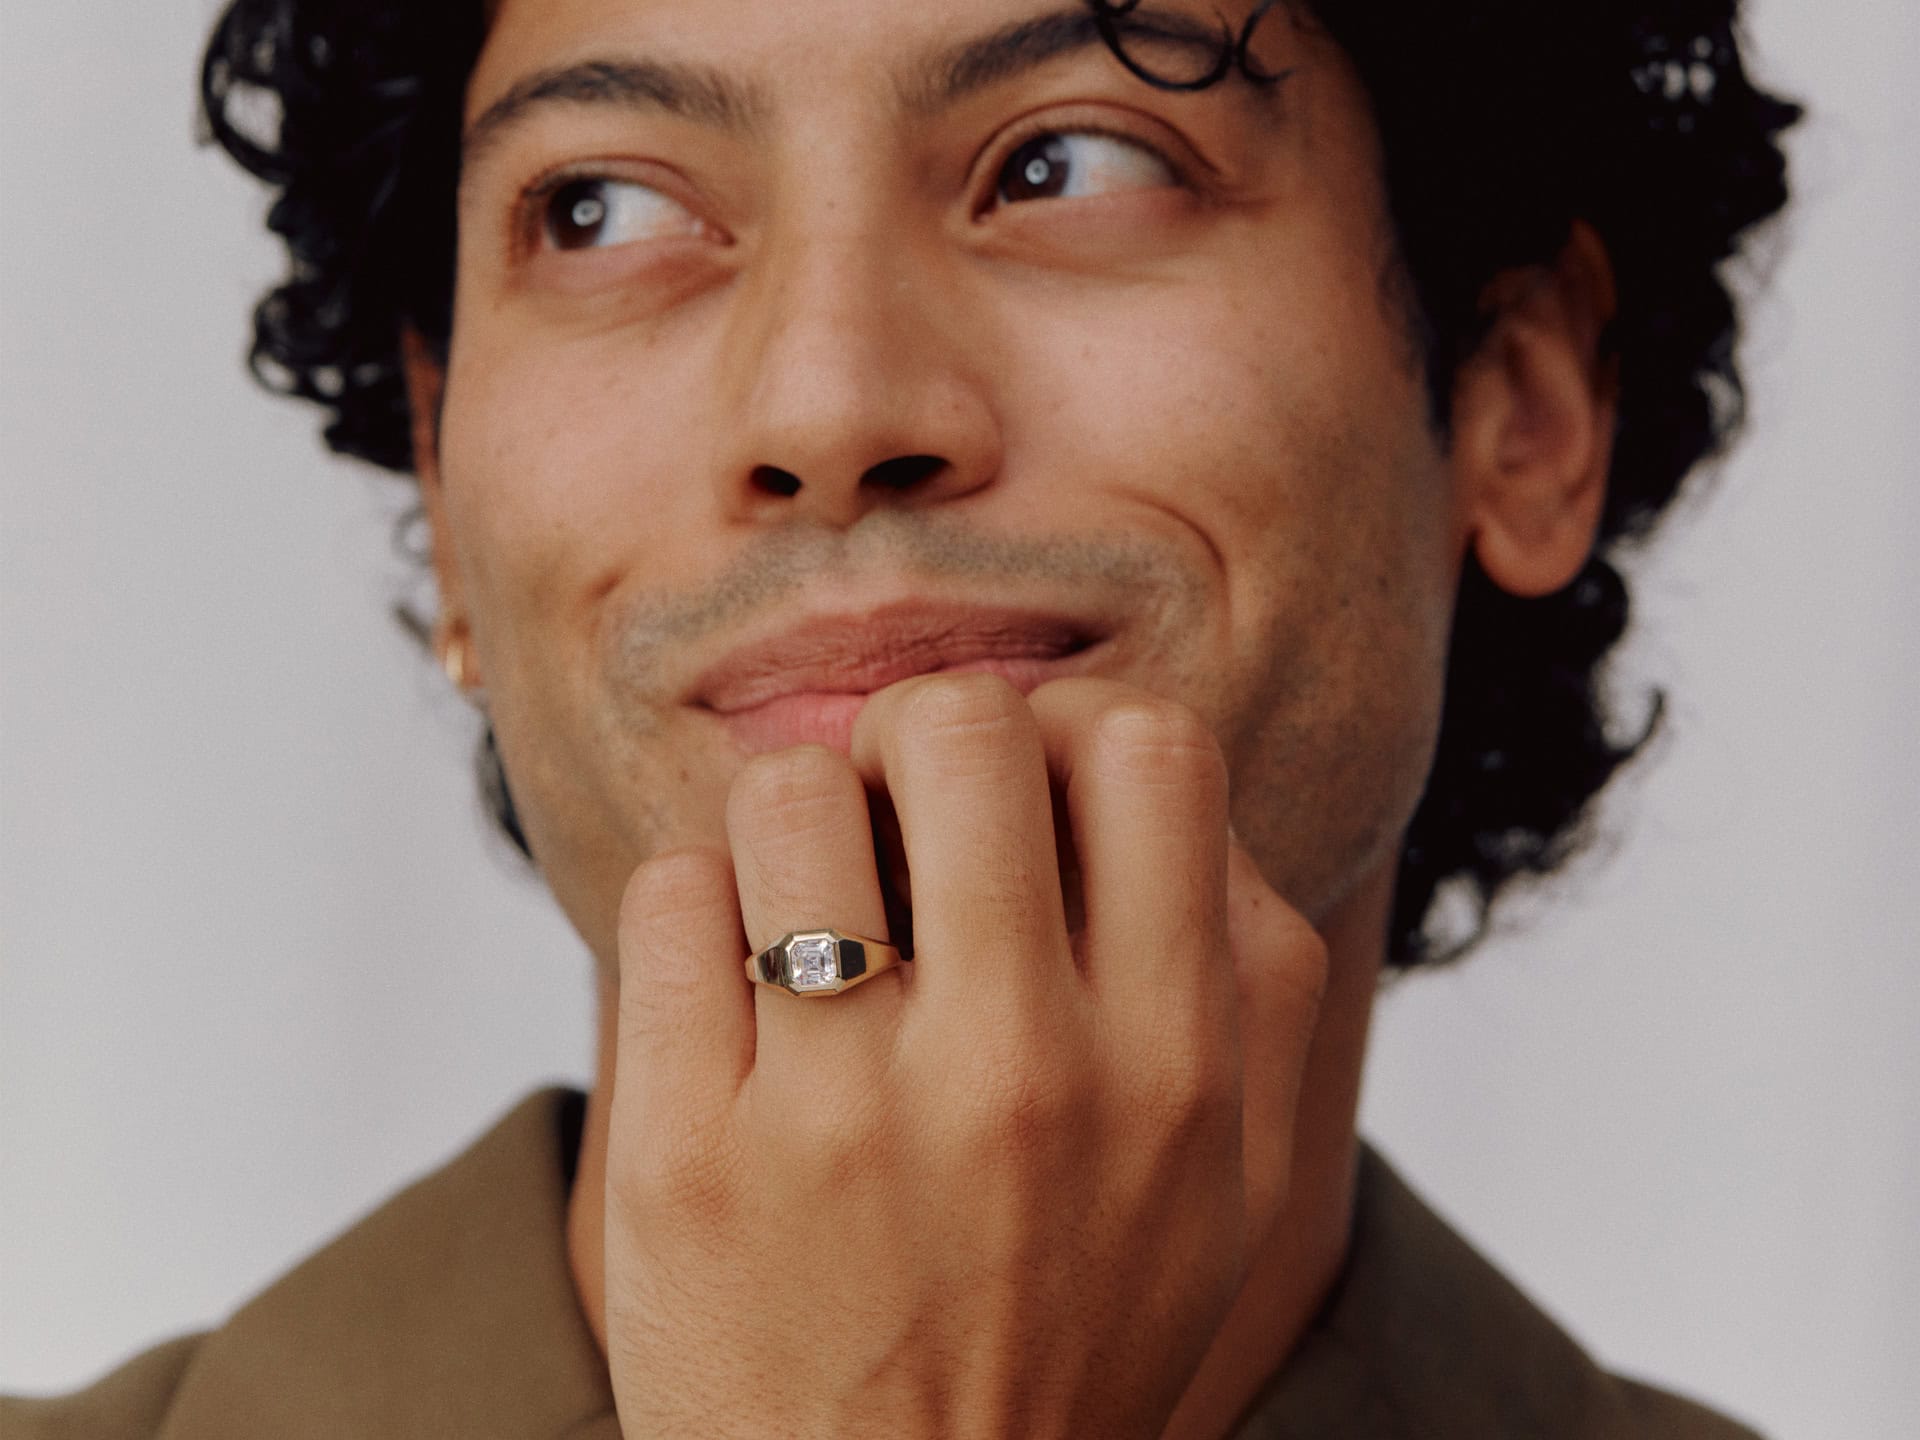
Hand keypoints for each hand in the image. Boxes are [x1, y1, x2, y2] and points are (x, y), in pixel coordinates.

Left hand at [603, 676, 1326, 1438]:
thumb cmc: (1065, 1341)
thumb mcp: (1227, 1192)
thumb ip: (1250, 986)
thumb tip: (1170, 785)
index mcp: (1176, 1068)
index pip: (1146, 747)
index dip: (1070, 728)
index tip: (1021, 793)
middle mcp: (1023, 1076)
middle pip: (959, 725)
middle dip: (914, 738)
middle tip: (893, 814)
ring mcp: (845, 1115)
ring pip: (790, 790)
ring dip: (791, 821)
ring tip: (801, 908)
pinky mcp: (689, 1156)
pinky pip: (670, 898)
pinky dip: (694, 913)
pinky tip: (728, 993)